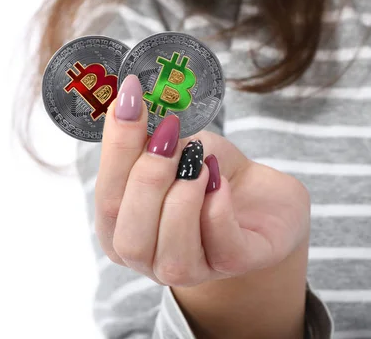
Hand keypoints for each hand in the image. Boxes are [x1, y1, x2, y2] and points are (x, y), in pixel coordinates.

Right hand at [94, 75, 309, 286]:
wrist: (263, 196)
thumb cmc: (212, 173)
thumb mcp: (180, 147)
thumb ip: (152, 138)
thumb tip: (131, 104)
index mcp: (122, 228)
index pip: (106, 199)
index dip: (116, 148)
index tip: (128, 100)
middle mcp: (149, 259)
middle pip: (130, 237)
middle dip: (148, 179)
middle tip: (171, 138)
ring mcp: (191, 270)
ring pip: (172, 255)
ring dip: (183, 199)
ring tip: (200, 164)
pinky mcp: (235, 264)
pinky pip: (221, 247)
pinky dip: (218, 209)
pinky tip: (221, 182)